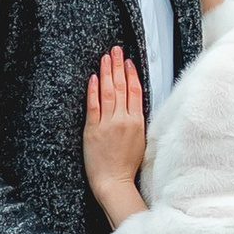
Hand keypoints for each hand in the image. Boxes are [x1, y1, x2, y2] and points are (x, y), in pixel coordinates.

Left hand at [81, 52, 147, 217]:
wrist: (114, 182)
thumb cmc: (126, 166)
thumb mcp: (140, 141)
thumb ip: (137, 121)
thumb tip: (134, 105)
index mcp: (137, 122)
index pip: (136, 91)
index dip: (132, 74)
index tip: (129, 62)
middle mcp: (123, 120)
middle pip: (122, 87)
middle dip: (119, 66)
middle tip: (116, 50)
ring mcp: (108, 124)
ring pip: (109, 92)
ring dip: (107, 72)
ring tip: (106, 57)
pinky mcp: (93, 130)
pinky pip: (94, 106)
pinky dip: (94, 90)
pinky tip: (94, 78)